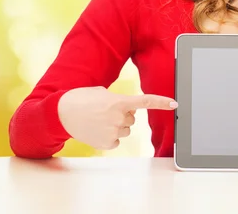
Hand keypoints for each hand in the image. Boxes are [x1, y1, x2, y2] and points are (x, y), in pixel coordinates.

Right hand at [57, 86, 177, 149]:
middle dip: (123, 114)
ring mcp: (113, 132)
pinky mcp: (107, 143)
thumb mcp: (104, 93)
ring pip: (125, 130)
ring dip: (116, 125)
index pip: (146, 101)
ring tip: (99, 120)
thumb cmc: (83, 99)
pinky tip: (97, 130)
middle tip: (106, 111)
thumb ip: (120, 101)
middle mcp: (119, 117)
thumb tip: (129, 111)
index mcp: (119, 101)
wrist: (62, 112)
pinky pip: (117, 140)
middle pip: (132, 118)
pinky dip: (110, 136)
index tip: (175, 104)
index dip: (162, 102)